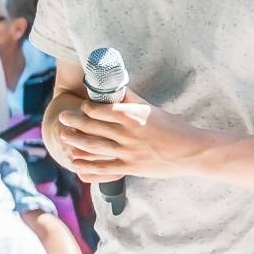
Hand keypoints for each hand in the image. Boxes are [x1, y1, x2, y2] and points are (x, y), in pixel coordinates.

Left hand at [55, 89, 204, 181]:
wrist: (191, 151)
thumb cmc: (173, 128)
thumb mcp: (152, 110)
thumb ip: (132, 100)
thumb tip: (117, 86)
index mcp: (132, 116)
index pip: (99, 110)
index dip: (85, 108)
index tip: (80, 106)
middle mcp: (127, 134)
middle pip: (92, 127)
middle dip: (73, 122)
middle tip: (63, 118)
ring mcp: (128, 152)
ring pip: (93, 146)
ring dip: (75, 141)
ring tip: (64, 137)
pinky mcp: (131, 167)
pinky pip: (103, 167)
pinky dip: (88, 166)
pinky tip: (76, 163)